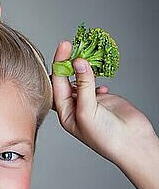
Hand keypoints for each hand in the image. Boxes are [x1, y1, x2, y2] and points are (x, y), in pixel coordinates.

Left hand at [50, 40, 156, 164]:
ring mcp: (89, 101)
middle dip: (67, 63)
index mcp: (65, 113)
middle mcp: (74, 107)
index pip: (57, 84)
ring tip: (86, 54)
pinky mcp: (103, 98)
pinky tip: (100, 80)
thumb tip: (78, 62)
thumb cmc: (105, 136)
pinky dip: (96, 76)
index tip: (64, 47)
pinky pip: (95, 82)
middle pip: (66, 79)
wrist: (132, 143)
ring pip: (81, 79)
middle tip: (71, 45)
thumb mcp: (88, 110)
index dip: (59, 64)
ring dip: (82, 67)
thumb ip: (83, 85)